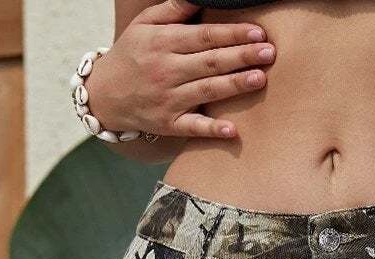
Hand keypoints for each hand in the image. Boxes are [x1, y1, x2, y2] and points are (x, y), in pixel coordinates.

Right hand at [84, 0, 274, 141]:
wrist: (105, 95)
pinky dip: (212, 130)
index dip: (232, 34)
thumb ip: (172, 10)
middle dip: (241, 57)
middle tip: (269, 53)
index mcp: (164, 42)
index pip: (205, 36)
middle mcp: (167, 70)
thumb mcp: (145, 25)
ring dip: (235, 86)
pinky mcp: (168, 124)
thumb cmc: (132, 55)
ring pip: (207, 91)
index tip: (258, 33)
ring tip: (260, 78)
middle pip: (211, 62)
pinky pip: (193, 127)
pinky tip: (233, 130)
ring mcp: (168, 99)